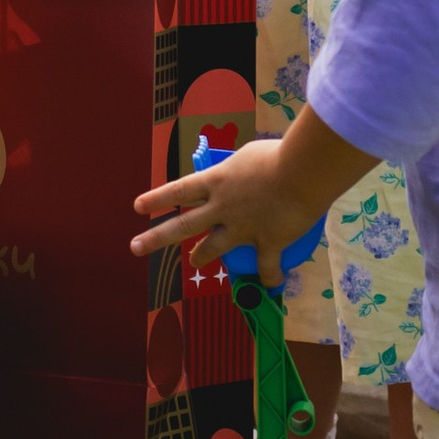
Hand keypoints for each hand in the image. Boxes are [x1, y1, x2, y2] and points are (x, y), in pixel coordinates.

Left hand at [131, 138, 327, 286]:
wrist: (302, 173)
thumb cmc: (278, 155)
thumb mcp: (248, 156)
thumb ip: (239, 168)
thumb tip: (242, 169)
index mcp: (216, 181)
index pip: (178, 190)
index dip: (156, 199)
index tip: (137, 207)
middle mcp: (222, 207)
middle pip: (182, 225)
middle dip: (156, 238)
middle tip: (135, 247)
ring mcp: (241, 228)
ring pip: (212, 248)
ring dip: (201, 256)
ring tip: (195, 262)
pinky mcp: (266, 243)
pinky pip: (265, 266)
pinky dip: (269, 276)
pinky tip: (270, 284)